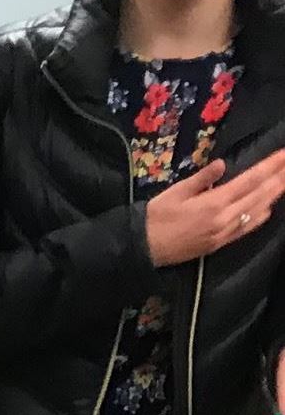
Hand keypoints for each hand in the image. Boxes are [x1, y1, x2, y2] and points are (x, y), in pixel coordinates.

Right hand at [146, 150, 284, 265]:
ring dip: (275, 193)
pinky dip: (262, 214)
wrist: (142, 249)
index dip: (271, 165)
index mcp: (214, 202)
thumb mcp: (175, 192)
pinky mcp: (220, 243)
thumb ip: (201, 178)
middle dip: (280, 177)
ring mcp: (225, 232)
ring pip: (259, 210)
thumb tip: (222, 165)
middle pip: (261, 193)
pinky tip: (269, 206)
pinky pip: (248, 227)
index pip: (251, 179)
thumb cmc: (155, 217)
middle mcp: (226, 217)